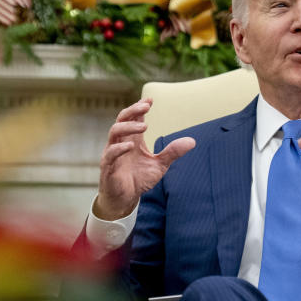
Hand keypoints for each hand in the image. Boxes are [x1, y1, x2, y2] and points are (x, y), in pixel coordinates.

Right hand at [94, 98, 195, 219]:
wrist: (125, 200)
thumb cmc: (139, 179)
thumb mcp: (160, 165)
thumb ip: (172, 152)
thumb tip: (192, 141)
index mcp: (132, 139)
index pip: (133, 118)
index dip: (140, 107)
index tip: (150, 100)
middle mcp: (121, 143)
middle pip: (122, 119)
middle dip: (133, 110)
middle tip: (146, 106)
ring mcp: (113, 154)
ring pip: (114, 132)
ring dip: (128, 126)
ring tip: (144, 126)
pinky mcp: (108, 167)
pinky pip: (110, 153)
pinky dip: (119, 148)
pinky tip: (131, 145)